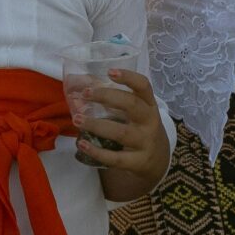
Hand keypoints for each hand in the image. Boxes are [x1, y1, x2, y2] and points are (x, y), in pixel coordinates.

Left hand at [75, 68, 169, 188]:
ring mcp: (145, 142)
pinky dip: (97, 152)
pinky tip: (82, 144)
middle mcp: (150, 121)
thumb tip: (79, 91)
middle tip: (86, 94)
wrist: (158, 161)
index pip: (143, 86)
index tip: (110, 72)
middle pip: (132, 105)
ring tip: (77, 119)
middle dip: (107, 97)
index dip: (128, 77)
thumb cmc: (140, 129)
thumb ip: (113, 102)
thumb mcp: (136, 113)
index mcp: (149, 105)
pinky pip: (116, 158)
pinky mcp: (138, 162)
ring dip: (97, 125)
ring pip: (121, 132)